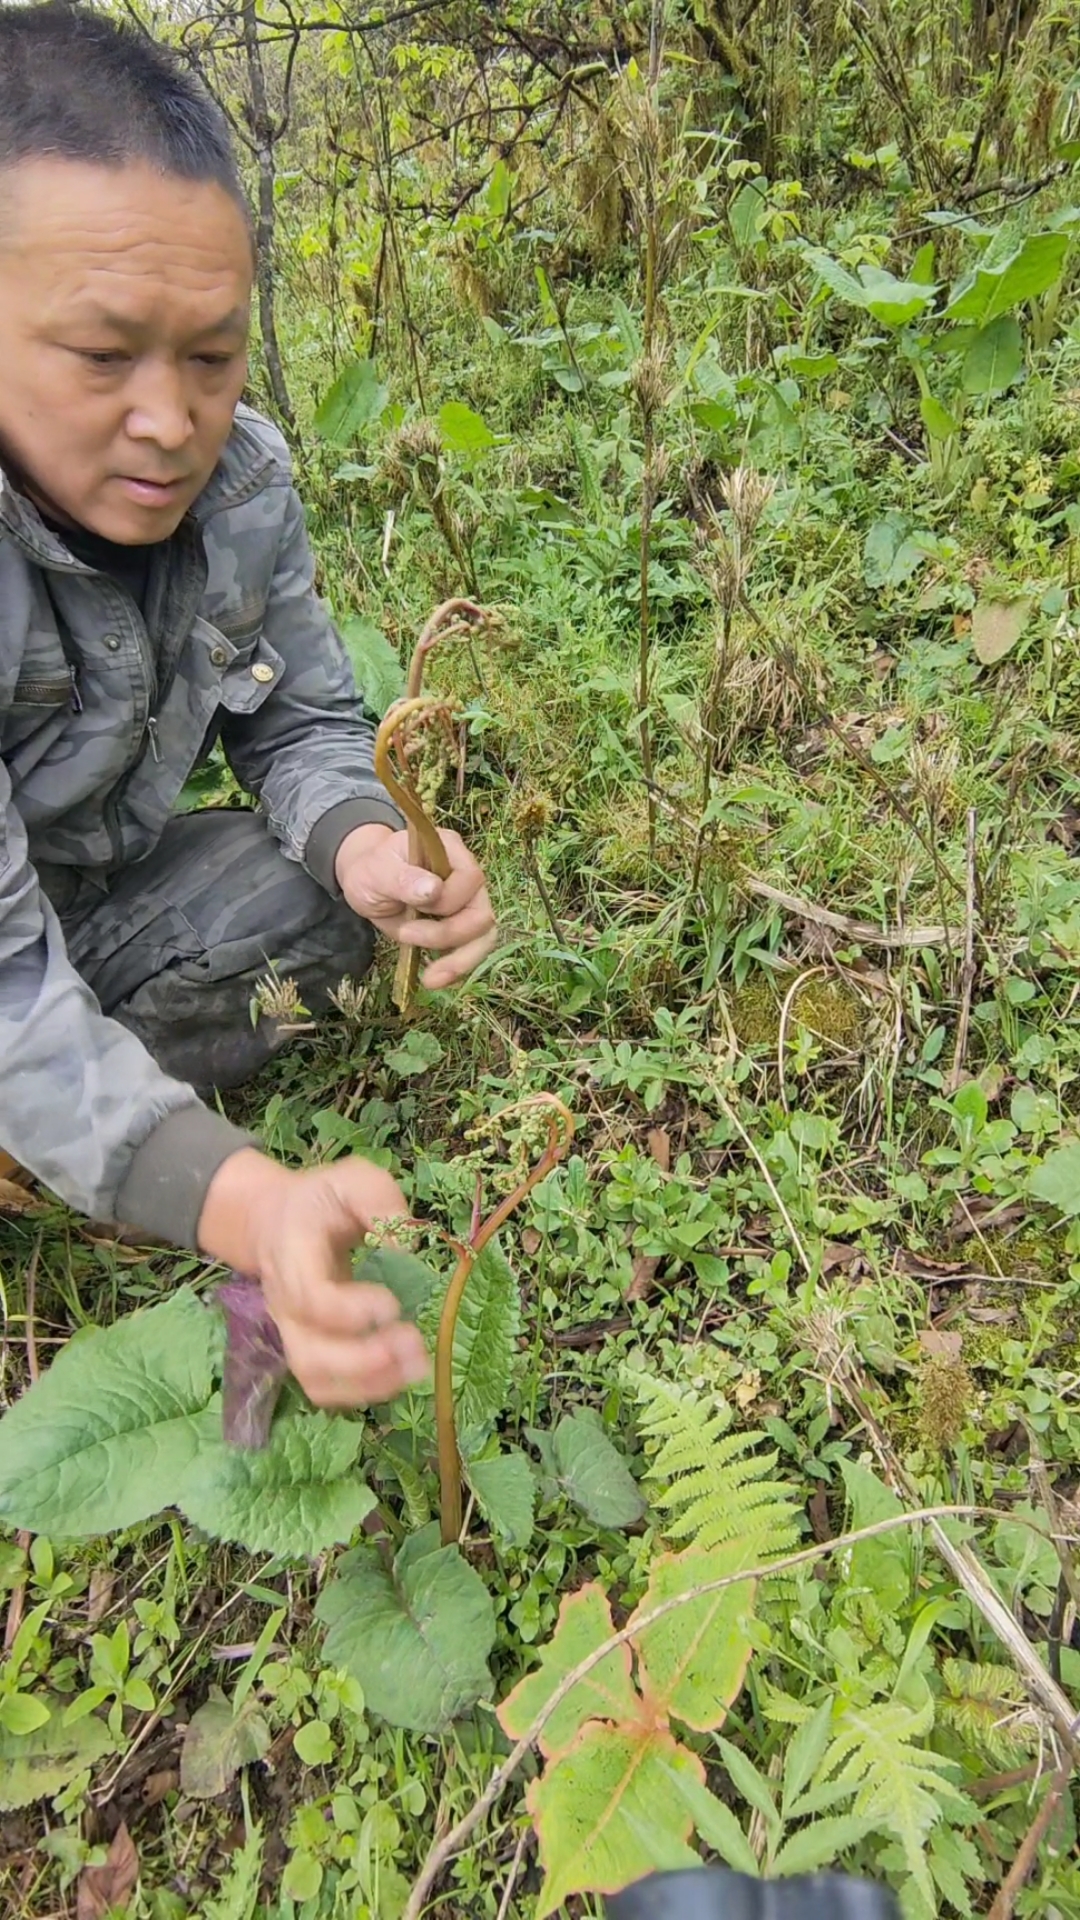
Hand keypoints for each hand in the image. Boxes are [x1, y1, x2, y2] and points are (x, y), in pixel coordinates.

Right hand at [197, 1148, 428, 1407]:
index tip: (392, 1305)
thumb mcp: (351, 1179)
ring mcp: (293, 1331)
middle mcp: (285, 1304)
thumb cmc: (322, 1200)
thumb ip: (379, 1200)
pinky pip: (326, 1386)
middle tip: (413, 1344)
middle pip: (308, 1353)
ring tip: (416, 1367)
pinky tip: (401, 1376)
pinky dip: (362, 1391)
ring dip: (367, 1383)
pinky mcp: (307, 1348)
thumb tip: (405, 1244)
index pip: (309, 1297)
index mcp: (292, 1255)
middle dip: (363, 1359)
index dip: (348, 1310)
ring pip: (316, 1377)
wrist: (276, 1220)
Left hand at [334, 821, 496, 988]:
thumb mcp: (377, 870)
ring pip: (484, 937)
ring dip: (460, 961)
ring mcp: (467, 904)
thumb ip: (403, 878)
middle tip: (408, 936)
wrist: (368, 883)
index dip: (448, 900)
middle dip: (449, 934)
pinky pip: (470, 951)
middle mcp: (467, 878)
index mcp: (451, 851)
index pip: (471, 878)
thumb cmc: (373, 869)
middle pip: (482, 913)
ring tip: (430, 979)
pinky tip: (433, 980)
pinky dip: (455, 969)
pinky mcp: (460, 928)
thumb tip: (435, 889)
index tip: (414, 907)